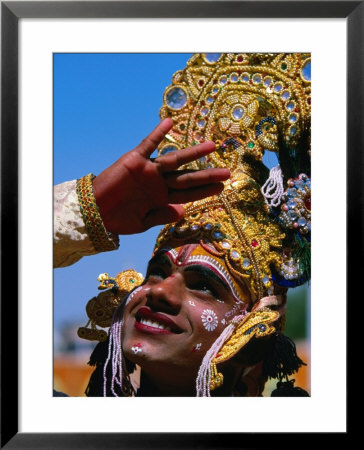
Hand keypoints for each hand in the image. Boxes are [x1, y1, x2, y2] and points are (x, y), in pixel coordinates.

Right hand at [92, 118, 229, 233]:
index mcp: (162, 198)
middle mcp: (159, 183)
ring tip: (211, 147)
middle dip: (207, 176)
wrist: (95, 213)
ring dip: (193, 153)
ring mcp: (148, 171)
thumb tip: (183, 211)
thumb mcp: (143, 223)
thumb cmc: (118, 220)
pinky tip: (170, 124)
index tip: (222, 188)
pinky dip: (158, 134)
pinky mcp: (134, 161)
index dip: (205, 190)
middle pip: (188, 178)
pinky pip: (148, 145)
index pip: (188, 193)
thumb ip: (163, 216)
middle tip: (227, 172)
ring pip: (175, 160)